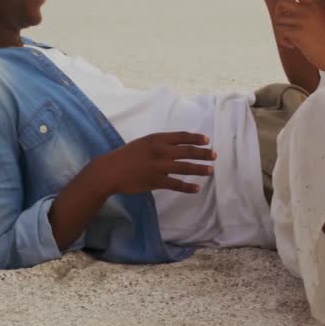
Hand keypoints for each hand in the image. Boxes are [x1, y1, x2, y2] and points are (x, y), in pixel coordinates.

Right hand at [101, 132, 215, 194]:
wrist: (110, 170)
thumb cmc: (126, 155)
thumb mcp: (144, 142)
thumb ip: (160, 143)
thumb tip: (177, 146)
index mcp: (157, 139)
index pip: (181, 137)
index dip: (196, 138)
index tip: (207, 140)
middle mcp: (160, 151)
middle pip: (187, 151)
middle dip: (203, 153)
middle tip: (214, 155)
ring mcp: (159, 167)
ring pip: (185, 167)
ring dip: (200, 169)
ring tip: (210, 171)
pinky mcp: (156, 181)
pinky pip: (176, 184)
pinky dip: (188, 187)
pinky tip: (196, 188)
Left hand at [270, 0, 324, 72]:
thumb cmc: (324, 39)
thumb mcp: (317, 19)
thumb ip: (303, 11)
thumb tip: (283, 8)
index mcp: (313, 4)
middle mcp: (308, 10)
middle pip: (281, 3)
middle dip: (279, 15)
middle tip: (286, 26)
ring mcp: (303, 21)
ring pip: (279, 20)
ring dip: (282, 31)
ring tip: (293, 38)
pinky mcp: (298, 33)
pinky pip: (281, 32)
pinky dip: (284, 40)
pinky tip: (293, 45)